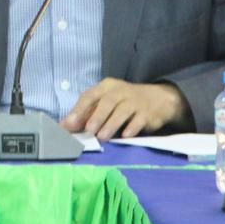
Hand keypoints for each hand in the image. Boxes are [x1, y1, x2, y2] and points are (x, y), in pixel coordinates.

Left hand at [61, 78, 189, 139]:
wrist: (159, 99)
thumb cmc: (124, 101)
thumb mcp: (105, 103)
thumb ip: (86, 113)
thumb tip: (65, 126)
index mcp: (106, 86)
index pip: (90, 95)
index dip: (79, 109)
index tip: (70, 123)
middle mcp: (120, 90)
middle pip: (107, 102)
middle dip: (96, 116)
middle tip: (88, 130)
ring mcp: (135, 100)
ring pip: (122, 111)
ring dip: (111, 124)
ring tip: (102, 137)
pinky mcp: (148, 112)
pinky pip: (139, 120)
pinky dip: (131, 127)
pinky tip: (125, 136)